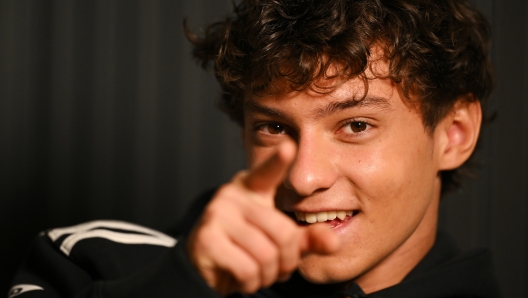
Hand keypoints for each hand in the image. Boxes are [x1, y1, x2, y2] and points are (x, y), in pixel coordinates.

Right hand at [186, 140, 339, 295]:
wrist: (209, 267)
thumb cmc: (249, 246)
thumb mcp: (282, 240)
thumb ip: (307, 238)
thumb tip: (334, 241)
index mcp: (253, 187)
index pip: (268, 172)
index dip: (278, 160)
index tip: (289, 145)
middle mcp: (232, 194)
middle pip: (283, 233)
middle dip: (286, 261)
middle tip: (276, 266)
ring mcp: (217, 214)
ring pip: (266, 255)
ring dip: (268, 274)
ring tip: (257, 270)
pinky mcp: (206, 239)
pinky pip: (247, 269)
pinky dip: (250, 282)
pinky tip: (241, 276)